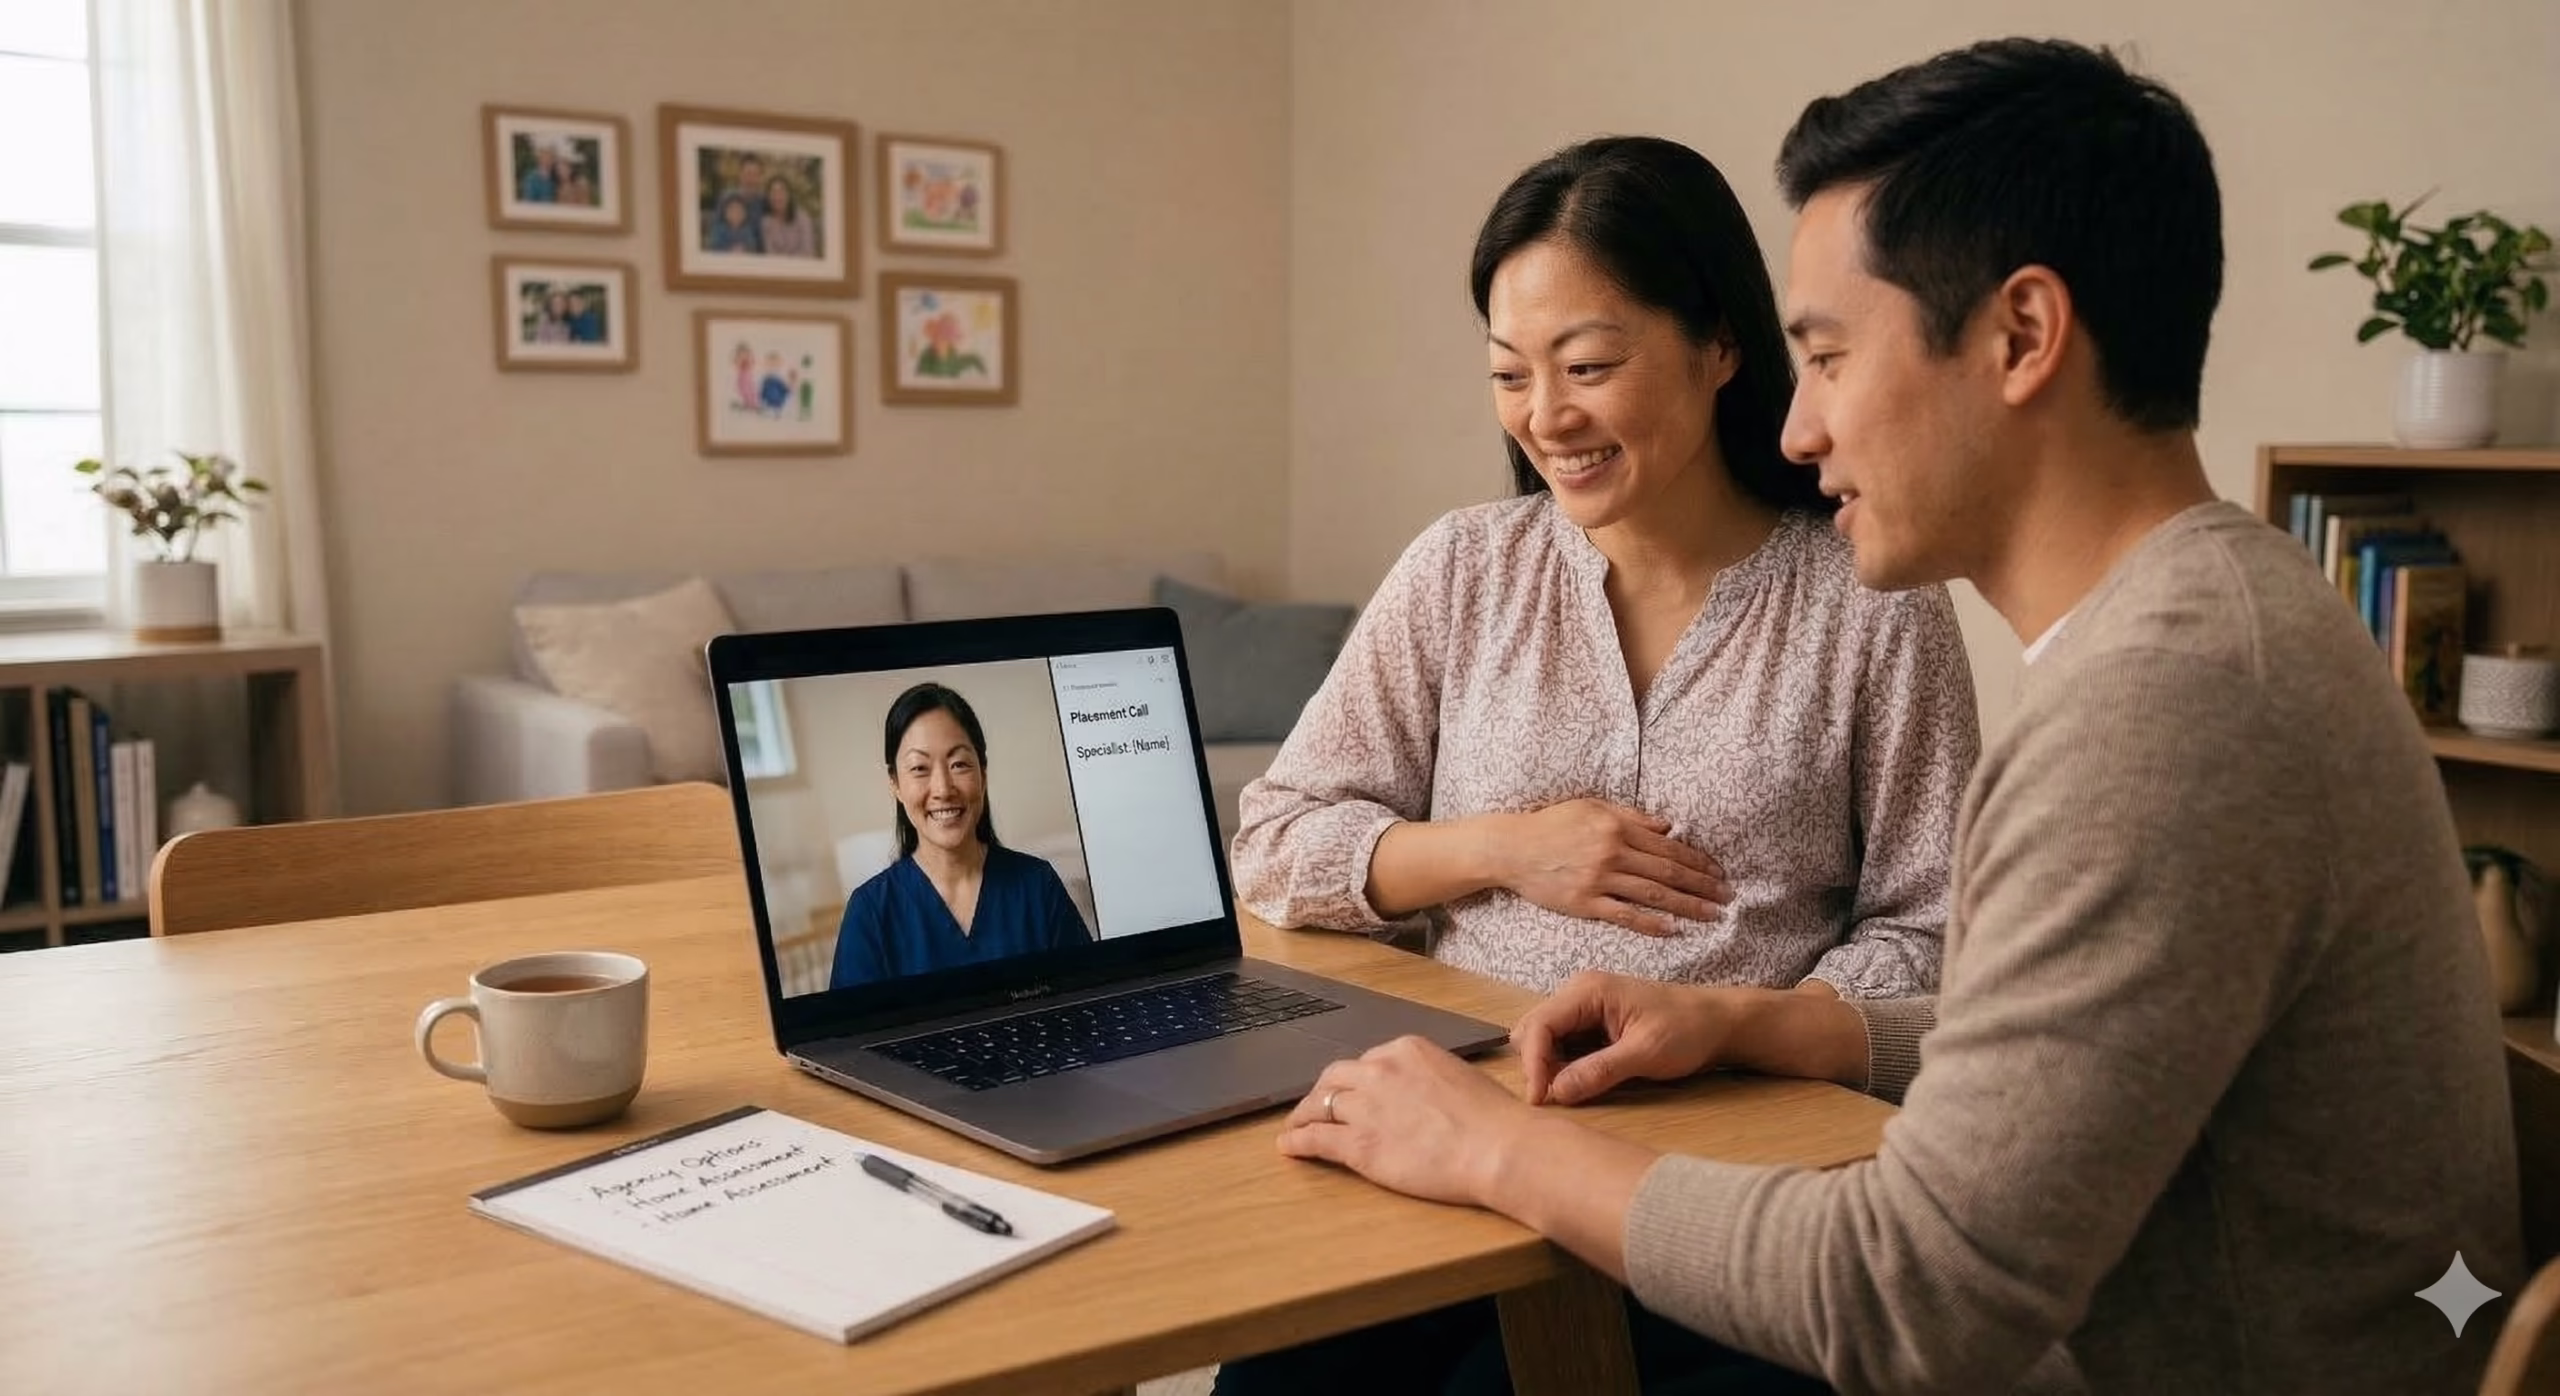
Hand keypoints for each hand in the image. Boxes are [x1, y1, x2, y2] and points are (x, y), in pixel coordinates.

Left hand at [1276, 1036, 1537, 1208]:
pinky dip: (1298, 1141)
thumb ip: (1430, 1079)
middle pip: (1336, 1078)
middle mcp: (1379, 1071)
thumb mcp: (1459, 1077)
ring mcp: (1365, 1108)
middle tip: (1317, 1106)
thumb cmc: (1493, 1118)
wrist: (1496, 1147)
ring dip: (1304, 1115)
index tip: (1352, 1091)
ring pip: (1319, 1105)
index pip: (1367, 1061)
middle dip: (1324, 1092)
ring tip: (1296, 1126)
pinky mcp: (1358, 1144)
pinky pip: (1316, 1138)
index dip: (1356, 1080)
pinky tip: (1289, 1146)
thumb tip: (1424, 1093)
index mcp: (1406, 1050)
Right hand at [1494, 800, 1730, 934]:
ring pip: (1653, 895)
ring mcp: (1599, 879)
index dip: (1697, 861)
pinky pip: (1624, 915)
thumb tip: (1668, 826)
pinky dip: (1650, 923)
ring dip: (1687, 906)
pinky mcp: (1584, 903)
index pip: (1668, 847)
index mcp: (1617, 827)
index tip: (1718, 872)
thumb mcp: (1591, 807)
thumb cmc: (1550, 824)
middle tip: (1728, 897)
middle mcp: (1612, 852)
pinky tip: (1673, 929)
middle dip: (1702, 886)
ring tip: (1712, 915)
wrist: (1511, 848)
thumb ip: (1631, 816)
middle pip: (1668, 872)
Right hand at [1514, 971, 1743, 1105]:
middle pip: (1535, 1029)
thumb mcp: (1645, 1053)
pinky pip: (1565, 1044)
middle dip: (1537, 1064)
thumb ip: (1599, 1071)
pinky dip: (1564, 1064)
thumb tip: (1557, 1092)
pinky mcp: (1593, 1023)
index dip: (1533, 1064)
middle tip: (1550, 1099)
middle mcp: (1579, 993)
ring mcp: (1585, 1007)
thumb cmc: (1688, 1029)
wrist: (1720, 1022)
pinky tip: (1578, 1082)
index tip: (1539, 1099)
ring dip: (1549, 1065)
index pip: (1540, 1025)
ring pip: (1546, 1038)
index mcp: (1588, 990)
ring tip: (1566, 1092)